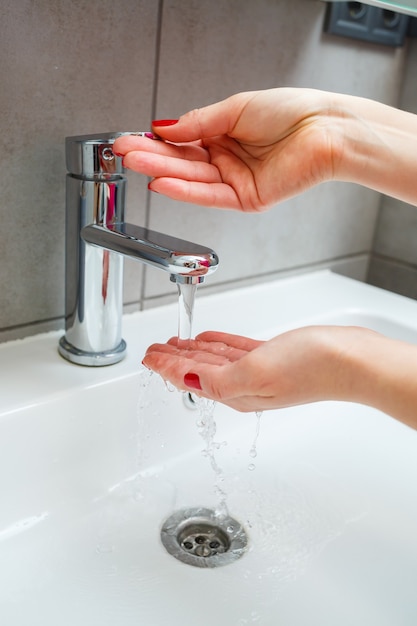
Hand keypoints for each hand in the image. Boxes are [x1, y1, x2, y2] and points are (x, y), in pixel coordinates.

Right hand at [113, 88, 337, 211]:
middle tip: (124, 152)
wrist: (326, 129)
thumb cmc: (293, 113)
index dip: (156, 141)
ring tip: (135, 164)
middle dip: (152, 157)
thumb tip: (165, 128)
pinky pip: (210, 195)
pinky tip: (162, 184)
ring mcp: (235, 181)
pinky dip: (186, 190)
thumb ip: (198, 123)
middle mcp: (227, 160)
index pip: (183, 141)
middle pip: (183, 161)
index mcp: (225, 135)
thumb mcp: (235, 109)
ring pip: (192, 178)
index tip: (131, 138)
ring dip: (162, 172)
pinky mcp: (245, 198)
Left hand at [143, 327, 363, 412]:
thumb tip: (182, 379)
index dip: (165, 367)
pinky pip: (234, 350)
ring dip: (191, 352)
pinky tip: (207, 340)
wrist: (351, 360)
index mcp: (236, 393)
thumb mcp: (255, 374)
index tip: (147, 357)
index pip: (189, 378)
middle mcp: (243, 385)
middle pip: (197, 370)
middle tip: (153, 350)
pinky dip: (217, 345)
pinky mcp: (272, 357)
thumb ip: (217, 379)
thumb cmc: (312, 369)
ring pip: (213, 360)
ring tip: (174, 344)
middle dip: (172, 360)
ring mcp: (258, 371)